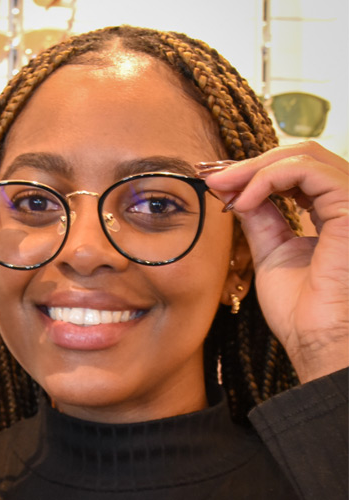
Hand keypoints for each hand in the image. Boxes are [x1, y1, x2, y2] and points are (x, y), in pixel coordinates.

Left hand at [202, 142, 347, 382]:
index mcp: (332, 214)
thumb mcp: (271, 251)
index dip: (256, 170)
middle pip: (302, 155)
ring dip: (255, 168)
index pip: (298, 171)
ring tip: (224, 187)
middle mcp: (344, 204)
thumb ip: (260, 217)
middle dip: (251, 165)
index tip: (218, 180)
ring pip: (305, 156)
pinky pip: (308, 171)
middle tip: (215, 178)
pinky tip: (245, 200)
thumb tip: (237, 190)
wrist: (315, 341)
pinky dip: (269, 178)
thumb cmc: (299, 309)